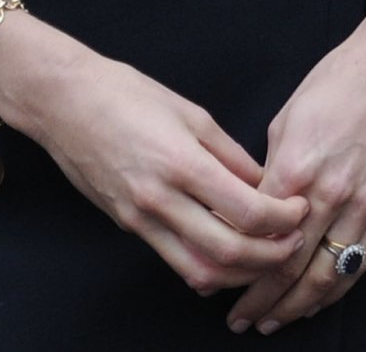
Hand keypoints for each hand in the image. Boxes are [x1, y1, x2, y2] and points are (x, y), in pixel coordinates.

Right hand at [4, 38, 309, 295]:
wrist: (64, 102)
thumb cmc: (125, 93)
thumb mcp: (188, 111)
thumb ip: (228, 153)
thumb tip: (263, 183)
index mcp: (181, 161)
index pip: (246, 210)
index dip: (283, 218)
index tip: (301, 211)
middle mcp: (160, 198)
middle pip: (229, 252)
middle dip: (271, 256)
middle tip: (294, 242)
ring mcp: (141, 217)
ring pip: (201, 271)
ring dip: (241, 273)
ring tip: (265, 256)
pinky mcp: (127, 225)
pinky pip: (174, 260)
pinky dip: (206, 268)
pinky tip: (226, 255)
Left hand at [225, 23, 365, 333]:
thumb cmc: (336, 82)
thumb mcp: (287, 120)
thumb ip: (272, 169)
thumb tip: (256, 205)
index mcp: (295, 168)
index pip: (258, 236)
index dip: (237, 267)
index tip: (219, 282)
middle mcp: (329, 194)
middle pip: (289, 267)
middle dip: (261, 300)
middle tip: (240, 319)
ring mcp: (363, 205)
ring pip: (326, 277)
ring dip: (296, 306)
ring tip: (273, 321)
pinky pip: (359, 263)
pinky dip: (335, 290)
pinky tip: (316, 302)